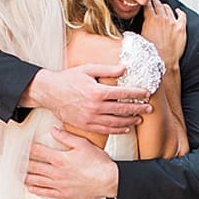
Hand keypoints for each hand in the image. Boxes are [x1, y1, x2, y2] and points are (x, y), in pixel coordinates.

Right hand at [25, 63, 151, 134]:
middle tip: (149, 108)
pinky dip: (117, 130)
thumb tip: (124, 68)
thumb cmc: (68, 79)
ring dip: (130, 121)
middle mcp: (95, 106)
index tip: (147, 94)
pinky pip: (104, 129)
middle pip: (122, 109)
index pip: (123, 93)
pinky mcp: (85, 125)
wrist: (49, 92)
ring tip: (140, 119)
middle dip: (138, 108)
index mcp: (97, 91)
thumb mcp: (87, 69)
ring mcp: (90, 117)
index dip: (137, 93)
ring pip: (115, 122)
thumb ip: (107, 69)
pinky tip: (125, 128)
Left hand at [25, 130, 117, 198]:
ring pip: (36, 180)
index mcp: (60, 158)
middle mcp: (56, 172)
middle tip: (16, 161)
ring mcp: (59, 184)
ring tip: (19, 174)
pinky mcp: (63, 194)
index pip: (39, 151)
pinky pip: (45, 193)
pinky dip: (36, 190)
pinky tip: (31, 188)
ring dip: (26, 177)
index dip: (29, 147)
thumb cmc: (98, 164)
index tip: (24, 146)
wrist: (108, 180)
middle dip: (23, 163)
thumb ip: (66, 137)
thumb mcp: (83, 144)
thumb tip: (54, 131)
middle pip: (34, 166)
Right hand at [143, 0, 186, 66]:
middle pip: (158, 5)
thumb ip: (137, 30)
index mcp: (150, 20)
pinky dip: (179, 12)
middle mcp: (162, 19)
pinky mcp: (181, 28)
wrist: (164, 61)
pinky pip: (182, 16)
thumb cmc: (150, 54)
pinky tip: (178, 11)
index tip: (145, 0)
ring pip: (168, 9)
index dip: (146, 2)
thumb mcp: (139, 39)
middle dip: (155, 1)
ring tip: (163, 5)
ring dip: (165, 6)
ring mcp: (173, 23)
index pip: (147, 5)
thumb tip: (130, 30)